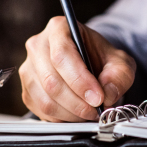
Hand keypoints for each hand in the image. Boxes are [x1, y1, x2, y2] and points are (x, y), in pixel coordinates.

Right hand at [19, 16, 135, 121]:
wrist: (90, 64)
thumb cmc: (100, 58)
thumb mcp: (120, 62)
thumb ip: (119, 75)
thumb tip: (107, 93)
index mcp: (58, 28)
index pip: (62, 55)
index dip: (80, 80)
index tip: (98, 97)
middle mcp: (38, 46)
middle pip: (51, 80)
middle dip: (78, 102)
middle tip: (97, 109)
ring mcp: (28, 69)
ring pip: (46, 99)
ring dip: (72, 113)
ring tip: (90, 112)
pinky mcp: (27, 91)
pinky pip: (41, 111)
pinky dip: (63, 118)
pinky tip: (77, 114)